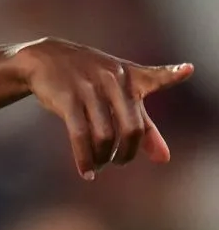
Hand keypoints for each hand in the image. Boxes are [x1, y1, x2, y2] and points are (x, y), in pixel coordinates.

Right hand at [13, 38, 193, 180]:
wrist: (43, 58)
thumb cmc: (85, 77)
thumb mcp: (115, 92)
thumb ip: (143, 123)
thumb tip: (164, 159)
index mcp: (128, 76)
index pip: (154, 77)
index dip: (172, 74)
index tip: (186, 70)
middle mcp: (111, 80)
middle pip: (131, 128)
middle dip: (126, 153)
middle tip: (119, 161)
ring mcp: (88, 88)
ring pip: (104, 135)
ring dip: (103, 157)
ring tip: (99, 164)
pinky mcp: (67, 98)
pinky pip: (80, 135)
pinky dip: (84, 158)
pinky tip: (86, 172)